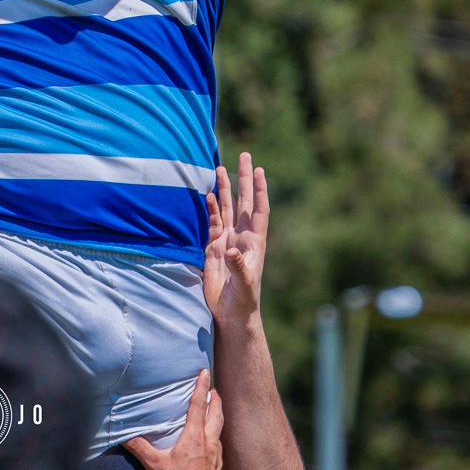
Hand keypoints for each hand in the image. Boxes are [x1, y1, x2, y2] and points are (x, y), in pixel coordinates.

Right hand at [123, 370, 223, 469]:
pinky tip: (211, 439)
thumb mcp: (155, 464)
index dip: (201, 386)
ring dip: (218, 415)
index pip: (199, 405)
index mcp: (194, 437)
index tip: (204, 372)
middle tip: (212, 388)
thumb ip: (140, 447)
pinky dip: (216, 435)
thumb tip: (124, 434)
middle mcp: (209, 442)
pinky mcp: (218, 466)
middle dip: (215, 399)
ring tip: (214, 408)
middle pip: (216, 414)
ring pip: (220, 428)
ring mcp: (216, 455)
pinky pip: (220, 445)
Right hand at [204, 152, 268, 325]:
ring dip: (225, 188)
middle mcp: (242, 236)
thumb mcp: (244, 285)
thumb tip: (231, 249)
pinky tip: (209, 194)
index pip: (259, 210)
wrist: (230, 313)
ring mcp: (227, 240)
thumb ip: (239, 267)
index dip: (260, 191)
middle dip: (244, 179)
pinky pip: (212, 221)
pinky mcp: (213, 247)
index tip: (260, 170)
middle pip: (244, 202)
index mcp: (254, 242)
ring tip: (222, 167)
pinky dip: (210, 207)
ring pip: (227, 208)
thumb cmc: (242, 301)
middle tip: (246, 155)